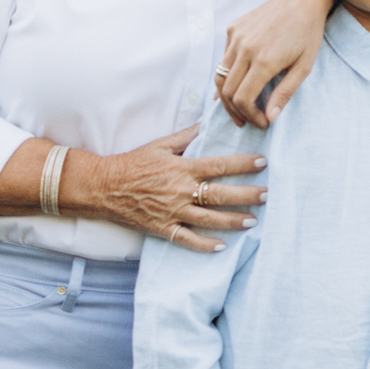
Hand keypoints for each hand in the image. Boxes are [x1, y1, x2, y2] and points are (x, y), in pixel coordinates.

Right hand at [78, 125, 268, 247]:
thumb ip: (187, 135)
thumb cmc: (132, 162)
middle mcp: (180, 191)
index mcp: (182, 168)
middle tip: (267, 195)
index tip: (263, 162)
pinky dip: (204, 245)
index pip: (220, 165)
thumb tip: (208, 121)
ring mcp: (171, 212)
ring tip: (253, 221)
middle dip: (247, 196)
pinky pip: (186, 239)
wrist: (102, 186)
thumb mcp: (160, 144)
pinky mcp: (162, 228)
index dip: (243, 164)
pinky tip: (221, 247)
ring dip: (233, 221)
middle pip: (220, 195)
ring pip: (209, 219)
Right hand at [218, 0, 331, 125]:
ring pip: (220, 75)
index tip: (262, 123)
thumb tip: (270, 118)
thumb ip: (285, 93)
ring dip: (227, 96)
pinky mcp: (233, 28)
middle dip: (236, 112)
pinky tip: (238, 84)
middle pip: (227, 91)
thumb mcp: (304, 66)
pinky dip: (228, 74)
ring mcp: (236, 37)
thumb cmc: (309, 33)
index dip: (249, 117)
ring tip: (238, 109)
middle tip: (247, 122)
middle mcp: (245, 48)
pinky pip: (224, 57)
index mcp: (264, 60)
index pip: (243, 99)